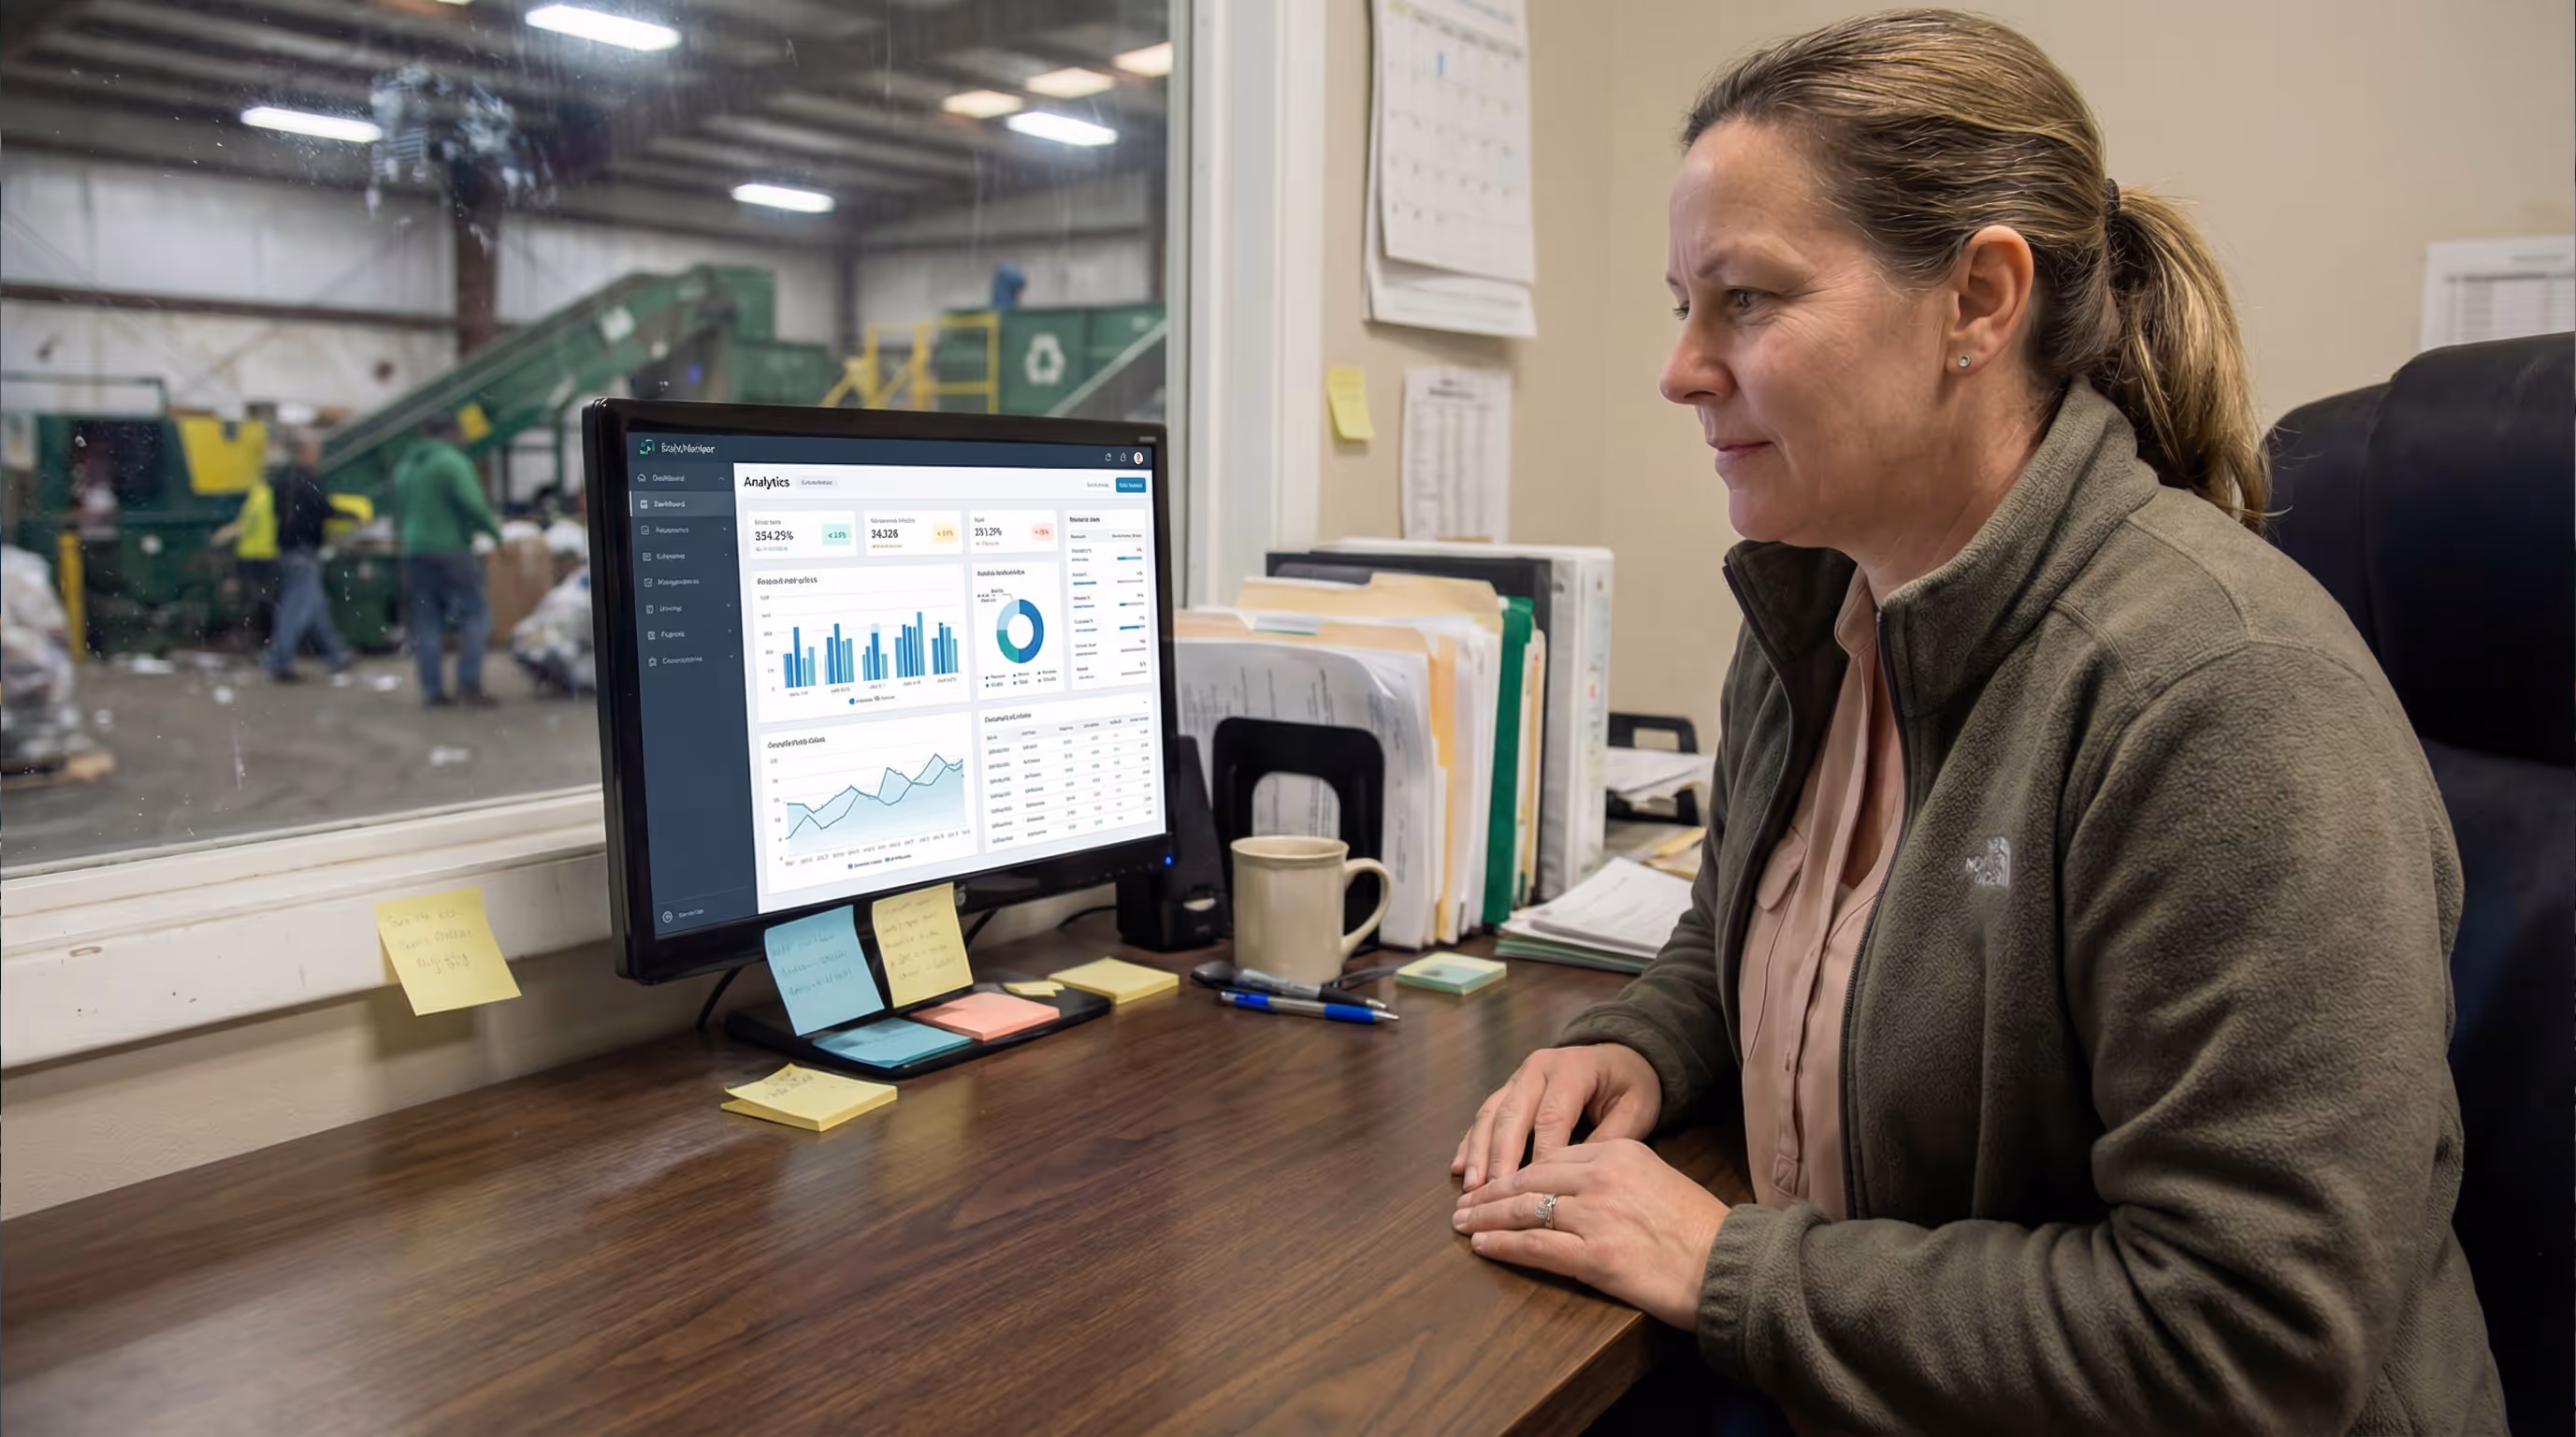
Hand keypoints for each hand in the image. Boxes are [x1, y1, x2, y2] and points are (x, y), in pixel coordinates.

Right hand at [1452, 1043, 1659, 1189]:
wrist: (1622, 1056)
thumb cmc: (1630, 1086)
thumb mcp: (1636, 1109)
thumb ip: (1610, 1138)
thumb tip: (1577, 1175)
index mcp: (1572, 1069)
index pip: (1551, 1117)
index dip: (1540, 1155)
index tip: (1534, 1193)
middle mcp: (1539, 1068)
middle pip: (1512, 1114)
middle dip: (1499, 1157)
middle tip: (1491, 1194)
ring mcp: (1519, 1076)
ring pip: (1491, 1114)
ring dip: (1479, 1152)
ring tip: (1472, 1187)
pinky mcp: (1509, 1089)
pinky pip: (1485, 1114)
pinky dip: (1471, 1142)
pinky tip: (1460, 1167)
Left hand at [1453, 1139, 1728, 1330]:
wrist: (1732, 1265)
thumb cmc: (1702, 1231)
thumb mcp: (1659, 1181)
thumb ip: (1618, 1178)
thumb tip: (1579, 1191)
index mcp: (1620, 1152)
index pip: (1552, 1157)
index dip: (1516, 1171)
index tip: (1495, 1182)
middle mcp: (1603, 1176)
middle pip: (1529, 1179)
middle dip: (1491, 1192)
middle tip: (1464, 1202)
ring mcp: (1596, 1216)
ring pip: (1523, 1210)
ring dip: (1485, 1217)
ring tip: (1462, 1223)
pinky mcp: (1595, 1255)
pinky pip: (1534, 1246)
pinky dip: (1502, 1245)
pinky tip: (1482, 1245)